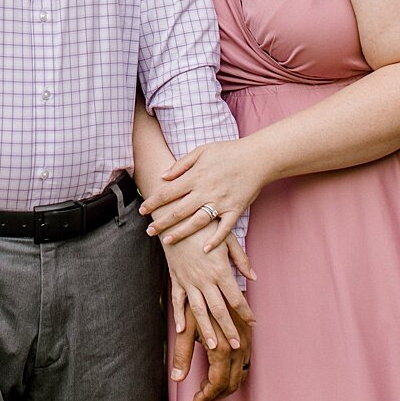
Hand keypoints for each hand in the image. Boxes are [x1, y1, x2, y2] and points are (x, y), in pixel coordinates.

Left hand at [141, 138, 267, 248]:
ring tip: (167, 241)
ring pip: (197, 222)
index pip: (168, 192)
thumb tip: (164, 176)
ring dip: (181, 233)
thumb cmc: (228, 152)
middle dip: (162, 222)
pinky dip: (215, 240)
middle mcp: (205, 191)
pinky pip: (224, 228)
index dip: (153, 202)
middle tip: (149, 231)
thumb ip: (182, 164)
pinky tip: (204, 249)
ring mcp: (221, 202)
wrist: (257, 157)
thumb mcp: (201, 151)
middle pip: (178, 210)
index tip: (142, 210)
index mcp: (195, 176)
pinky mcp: (235, 210)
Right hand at [162, 232, 254, 356]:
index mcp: (220, 270)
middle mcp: (204, 280)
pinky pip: (178, 301)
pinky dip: (179, 316)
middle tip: (236, 345)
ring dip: (206, 330)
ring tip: (213, 346)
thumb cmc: (205, 225)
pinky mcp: (176, 279)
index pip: (236, 298)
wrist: (176, 218)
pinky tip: (183, 329)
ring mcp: (189, 281)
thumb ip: (241, 259)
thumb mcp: (227, 238)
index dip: (246, 312)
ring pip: (199, 311)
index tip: (253, 322)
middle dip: (229, 329)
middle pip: (219, 310)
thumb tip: (254, 277)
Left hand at [171, 295, 252, 400]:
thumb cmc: (196, 302)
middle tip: (201, 395)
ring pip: (241, 375)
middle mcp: (238, 347)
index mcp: (222, 348)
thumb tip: (177, 378)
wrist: (213, 280)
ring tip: (208, 384)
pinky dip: (235, 373)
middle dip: (216, 394)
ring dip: (226, 385)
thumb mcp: (185, 328)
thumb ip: (181, 354)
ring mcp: (246, 342)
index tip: (196, 399)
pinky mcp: (248, 337)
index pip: (217, 383)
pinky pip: (246, 364)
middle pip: (231, 383)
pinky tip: (220, 370)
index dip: (207, 395)